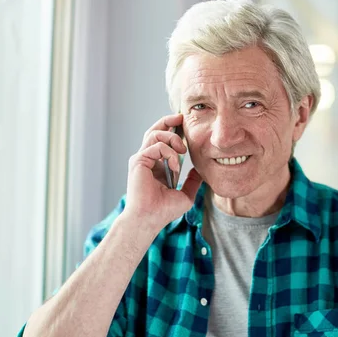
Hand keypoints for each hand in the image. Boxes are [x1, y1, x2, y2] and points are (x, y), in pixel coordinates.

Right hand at [123, 113, 202, 230]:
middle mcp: (146, 159)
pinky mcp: (138, 161)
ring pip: (155, 133)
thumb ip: (192, 182)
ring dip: (172, 138)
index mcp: (156, 165)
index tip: (186, 125)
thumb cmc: (164, 211)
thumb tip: (199, 171)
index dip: (173, 129)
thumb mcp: (185, 195)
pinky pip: (155, 146)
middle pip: (155, 130)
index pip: (162, 140)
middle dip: (169, 120)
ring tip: (183, 150)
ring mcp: (141, 159)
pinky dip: (169, 153)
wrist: (150, 219)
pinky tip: (175, 166)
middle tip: (183, 117)